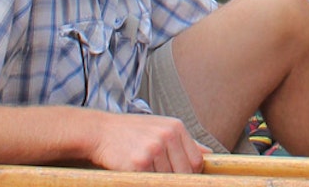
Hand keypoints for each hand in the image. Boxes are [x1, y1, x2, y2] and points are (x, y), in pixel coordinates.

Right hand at [86, 112, 209, 172]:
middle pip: (184, 173)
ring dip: (157, 180)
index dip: (189, 173)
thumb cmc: (130, 132)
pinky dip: (143, 181)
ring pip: (167, 179)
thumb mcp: (160, 128)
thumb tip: (209, 154)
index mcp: (175, 127)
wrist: (99, 132)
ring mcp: (153, 149)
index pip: (196, 161)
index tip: (180, 176)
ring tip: (144, 169)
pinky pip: (150, 182)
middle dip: (174, 179)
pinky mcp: (139, 163)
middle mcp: (167, 136)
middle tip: (157, 174)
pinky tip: (134, 171)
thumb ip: (185, 142)